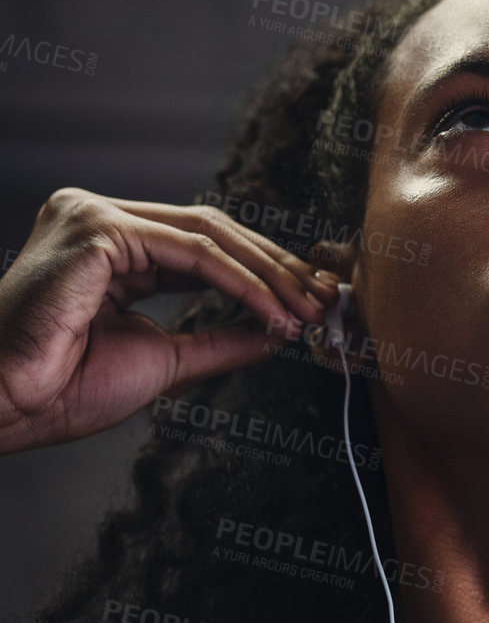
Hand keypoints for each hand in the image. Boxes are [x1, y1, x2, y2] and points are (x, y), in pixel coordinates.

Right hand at [0, 188, 340, 453]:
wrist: (6, 407)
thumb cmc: (61, 389)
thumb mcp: (163, 359)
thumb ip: (218, 339)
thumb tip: (276, 331)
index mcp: (108, 244)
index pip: (200, 243)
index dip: (260, 270)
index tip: (307, 301)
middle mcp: (98, 218)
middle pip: (211, 230)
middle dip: (276, 267)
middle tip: (322, 299)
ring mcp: (94, 216)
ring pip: (208, 234)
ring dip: (268, 274)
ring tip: (305, 309)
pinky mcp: (98, 229)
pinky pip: (192, 253)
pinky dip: (241, 282)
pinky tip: (272, 310)